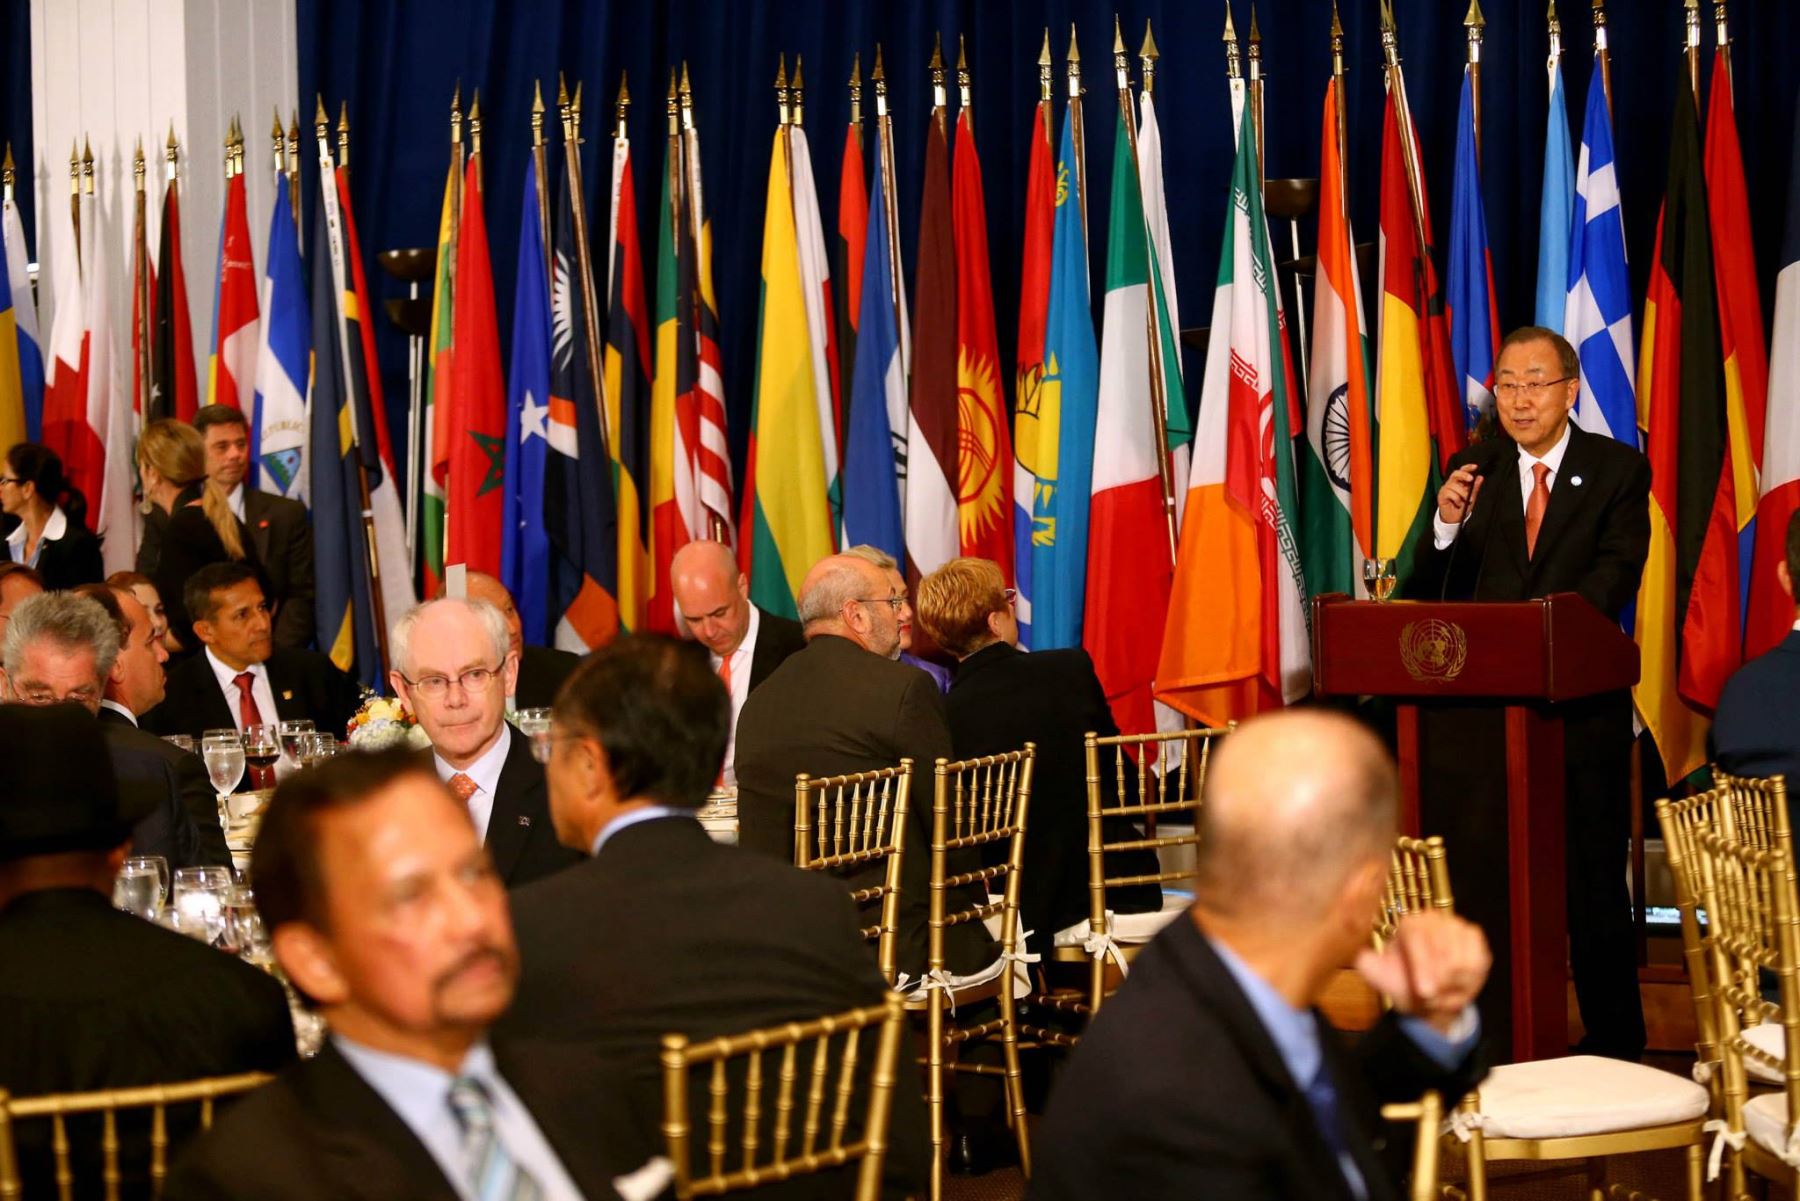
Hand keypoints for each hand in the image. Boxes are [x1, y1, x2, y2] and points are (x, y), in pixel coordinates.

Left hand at [1354, 911, 1489, 1036]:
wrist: (1428, 997)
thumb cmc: (1403, 984)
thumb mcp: (1381, 978)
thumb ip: (1369, 966)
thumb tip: (1362, 956)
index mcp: (1407, 924)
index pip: (1417, 936)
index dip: (1422, 965)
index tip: (1424, 991)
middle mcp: (1433, 918)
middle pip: (1442, 949)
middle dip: (1437, 981)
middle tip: (1430, 998)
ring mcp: (1456, 925)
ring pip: (1462, 958)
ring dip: (1452, 985)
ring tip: (1440, 994)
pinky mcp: (1475, 938)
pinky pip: (1478, 961)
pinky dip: (1469, 980)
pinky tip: (1457, 987)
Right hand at [1436, 465, 1483, 523]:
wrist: (1454, 519)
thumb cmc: (1462, 508)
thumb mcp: (1472, 497)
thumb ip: (1475, 488)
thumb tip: (1480, 477)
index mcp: (1459, 482)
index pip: (1462, 471)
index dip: (1467, 467)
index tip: (1475, 467)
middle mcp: (1452, 484)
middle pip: (1455, 473)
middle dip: (1464, 475)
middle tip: (1470, 479)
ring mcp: (1446, 489)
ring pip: (1454, 485)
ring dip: (1462, 493)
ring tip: (1465, 501)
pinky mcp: (1441, 495)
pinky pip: (1450, 493)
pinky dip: (1457, 499)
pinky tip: (1458, 504)